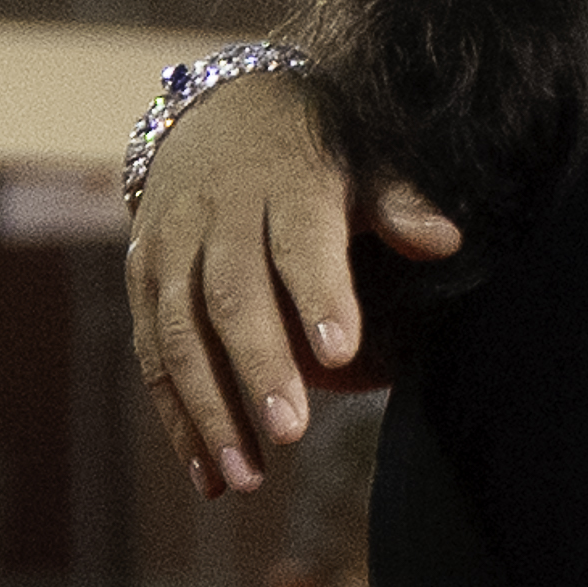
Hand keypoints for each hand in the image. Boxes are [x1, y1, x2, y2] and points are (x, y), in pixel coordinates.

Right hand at [125, 74, 461, 498]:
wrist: (216, 109)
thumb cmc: (314, 149)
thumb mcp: (361, 156)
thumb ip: (398, 203)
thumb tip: (446, 241)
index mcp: (285, 184)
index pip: (300, 242)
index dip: (319, 295)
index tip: (343, 353)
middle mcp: (218, 216)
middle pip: (231, 296)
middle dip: (259, 367)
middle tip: (292, 432)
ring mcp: (170, 248)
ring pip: (181, 334)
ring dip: (209, 410)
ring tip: (245, 477)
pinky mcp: (141, 278)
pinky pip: (153, 353)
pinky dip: (176, 416)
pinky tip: (207, 473)